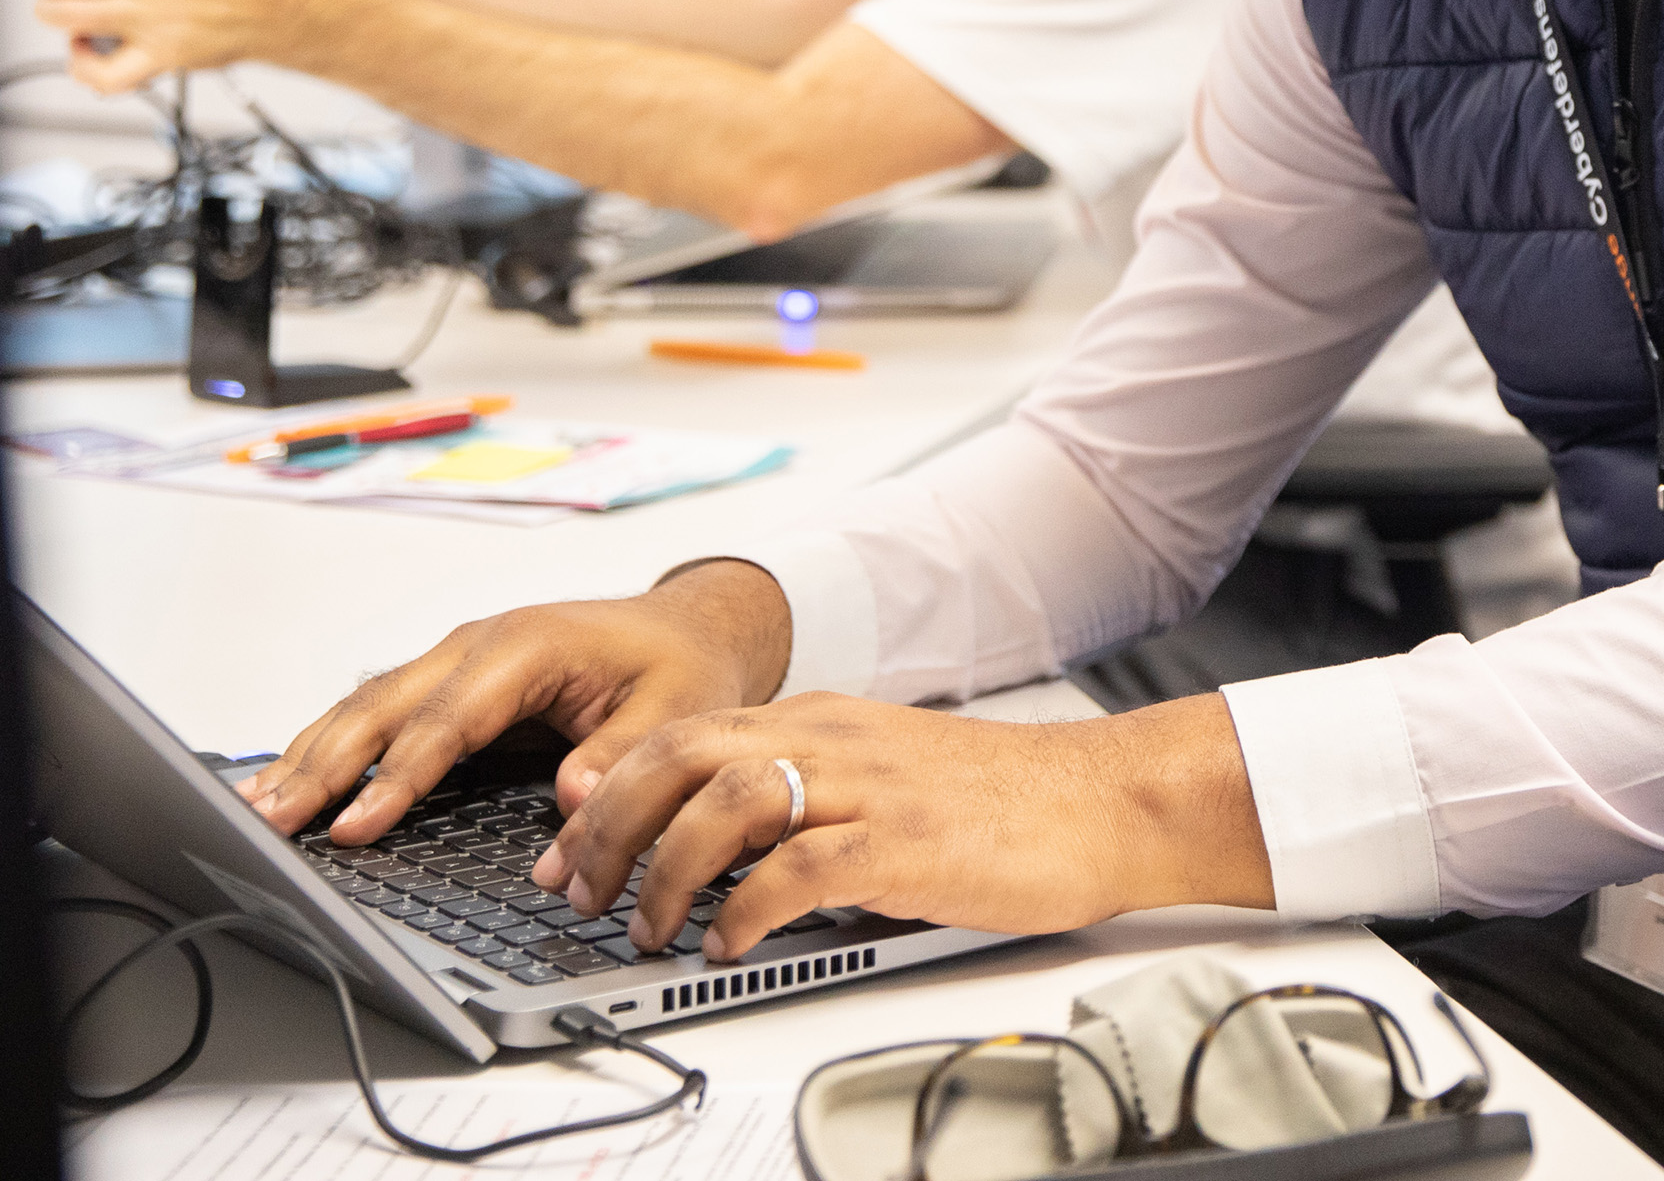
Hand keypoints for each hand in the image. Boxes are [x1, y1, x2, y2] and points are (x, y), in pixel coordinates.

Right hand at [235, 561, 792, 843]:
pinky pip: (380, 715)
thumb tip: (571, 801)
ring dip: (309, 757)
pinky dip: (330, 747)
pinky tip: (292, 781)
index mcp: (527, 647)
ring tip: (255, 809)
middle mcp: (478, 645)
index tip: (354, 826)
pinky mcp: (449, 682)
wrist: (690, 626)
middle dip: (322, 766)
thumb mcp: (675, 712)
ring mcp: (457, 659)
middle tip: (265, 821)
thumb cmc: (681, 666)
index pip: (447, 721)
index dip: (397, 778)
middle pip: (383, 708)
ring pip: (367, 707)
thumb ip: (620, 758)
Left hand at [533, 689, 1274, 957]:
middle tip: (578, 893)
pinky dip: (744, 910)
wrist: (1101, 799)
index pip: (680, 736)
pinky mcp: (906, 843)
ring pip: (724, 804)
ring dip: (665, 872)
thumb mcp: (881, 774)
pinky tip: (726, 943)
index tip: (563, 851)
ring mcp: (869, 787)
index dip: (605, 795)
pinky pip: (799, 868)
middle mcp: (833, 740)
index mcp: (820, 720)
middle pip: (680, 757)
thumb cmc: (998, 801)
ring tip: (647, 930)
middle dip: (608, 829)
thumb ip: (805, 793)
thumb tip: (717, 849)